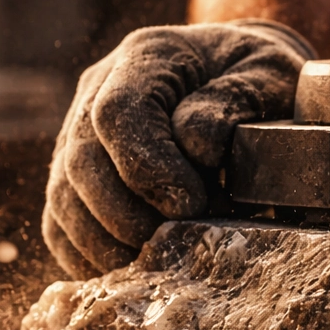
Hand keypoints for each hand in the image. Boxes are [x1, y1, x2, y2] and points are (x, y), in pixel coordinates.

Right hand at [42, 19, 313, 276]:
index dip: (146, 167)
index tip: (191, 202)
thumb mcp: (269, 74)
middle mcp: (98, 90)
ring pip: (64, 197)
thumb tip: (196, 147)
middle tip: (172, 245)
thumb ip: (236, 101)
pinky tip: (129, 273)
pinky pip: (60, 224)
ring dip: (104, 242)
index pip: (117, 113)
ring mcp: (79, 132)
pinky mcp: (76, 175)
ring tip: (154, 264)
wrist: (239, 76)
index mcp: (146, 56)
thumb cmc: (259, 78)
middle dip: (125, 214)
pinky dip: (87, 257)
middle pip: (81, 160)